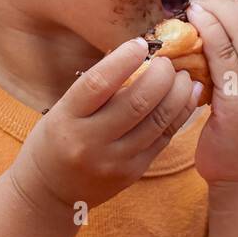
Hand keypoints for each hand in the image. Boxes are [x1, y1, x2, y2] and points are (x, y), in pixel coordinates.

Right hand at [13, 37, 200, 212]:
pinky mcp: (132, 173)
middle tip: (168, 61)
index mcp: (67, 118)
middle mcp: (89, 142)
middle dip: (160, 76)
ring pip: (156, 122)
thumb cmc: (55, 139)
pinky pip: (163, 140)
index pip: (98, 84)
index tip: (141, 43)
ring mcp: (113, 161)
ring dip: (176, 94)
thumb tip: (133, 54)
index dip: (124, 60)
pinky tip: (188, 97)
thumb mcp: (63, 110)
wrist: (49, 192)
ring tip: (183, 76)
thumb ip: (95, 89)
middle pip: (136, 104)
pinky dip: (179, 115)